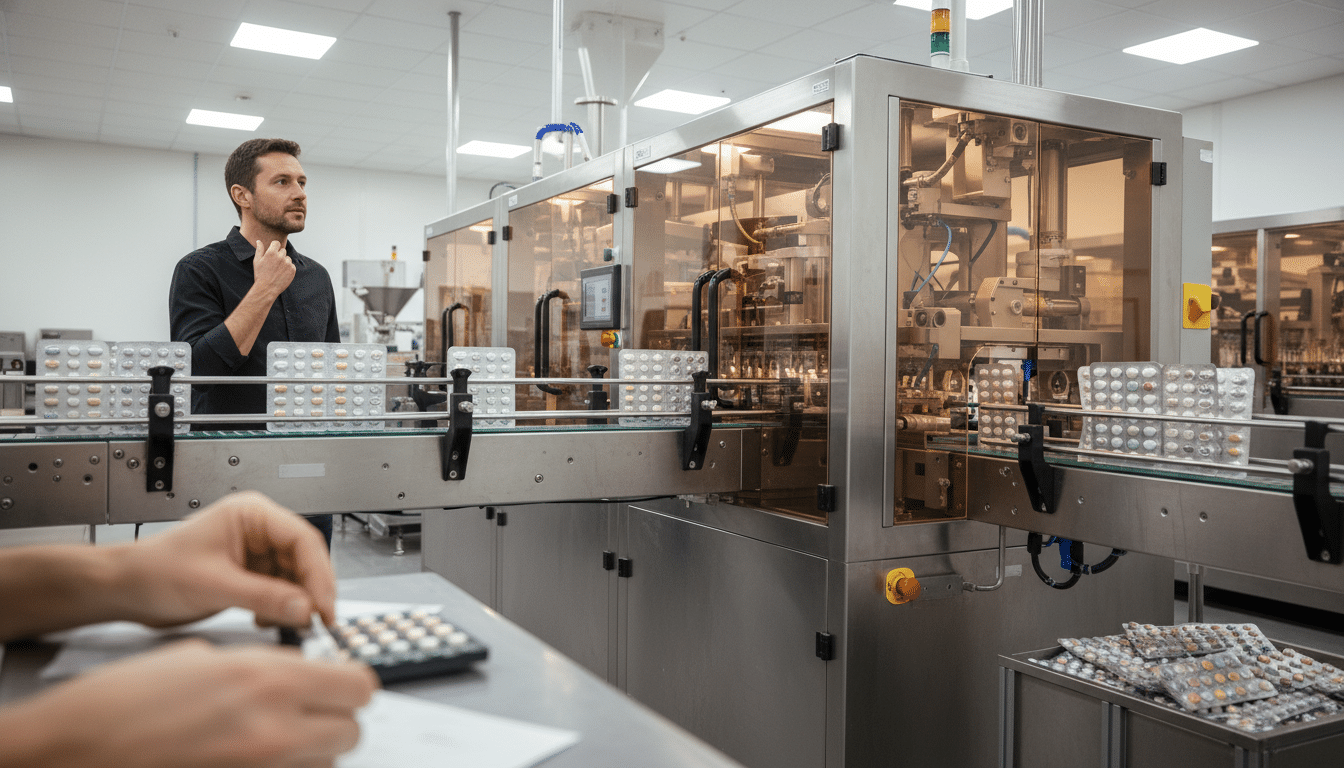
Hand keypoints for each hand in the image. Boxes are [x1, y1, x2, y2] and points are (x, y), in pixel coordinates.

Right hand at [0, 640, 376, 767]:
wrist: (71, 752)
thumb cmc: (120, 705)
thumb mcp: (200, 658)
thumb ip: (260, 666)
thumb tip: (293, 675)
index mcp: (268, 681)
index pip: (359, 685)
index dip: (349, 683)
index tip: (338, 681)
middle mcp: (274, 731)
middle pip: (351, 731)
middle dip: (334, 719)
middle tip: (308, 710)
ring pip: (325, 764)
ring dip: (311, 750)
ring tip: (271, 736)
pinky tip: (250, 756)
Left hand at [120, 491, 336, 627]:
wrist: (126, 589)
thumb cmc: (155, 571)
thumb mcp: (214, 584)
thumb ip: (263, 596)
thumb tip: (304, 608)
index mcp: (252, 515)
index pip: (302, 539)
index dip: (319, 573)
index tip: (324, 605)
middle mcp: (258, 531)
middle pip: (304, 558)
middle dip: (311, 590)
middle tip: (319, 619)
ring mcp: (255, 553)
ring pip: (295, 577)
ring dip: (296, 602)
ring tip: (293, 622)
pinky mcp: (250, 575)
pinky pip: (280, 591)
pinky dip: (281, 608)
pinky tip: (268, 620)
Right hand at [252, 239, 295, 298]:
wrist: (267, 289)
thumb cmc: (260, 274)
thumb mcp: (257, 261)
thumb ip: (259, 250)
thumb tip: (259, 241)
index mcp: (271, 253)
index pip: (276, 243)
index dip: (274, 247)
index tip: (272, 252)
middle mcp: (281, 257)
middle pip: (283, 250)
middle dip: (279, 255)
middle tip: (273, 264)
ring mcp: (288, 263)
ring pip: (288, 258)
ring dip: (284, 262)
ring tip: (277, 270)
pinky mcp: (293, 270)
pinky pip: (292, 265)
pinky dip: (288, 268)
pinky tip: (281, 274)